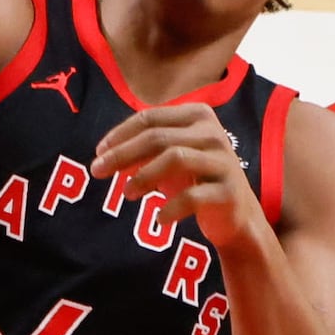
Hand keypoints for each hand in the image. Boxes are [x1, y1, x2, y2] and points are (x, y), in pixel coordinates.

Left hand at [95, 104, 261, 255]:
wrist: (236, 216)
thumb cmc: (196, 180)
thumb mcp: (168, 159)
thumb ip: (142, 151)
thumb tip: (104, 155)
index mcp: (197, 115)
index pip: (150, 118)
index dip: (120, 134)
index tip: (99, 152)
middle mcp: (213, 132)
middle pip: (158, 137)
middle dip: (123, 154)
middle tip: (97, 171)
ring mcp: (223, 161)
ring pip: (175, 158)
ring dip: (144, 176)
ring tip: (127, 193)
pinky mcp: (228, 191)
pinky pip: (193, 196)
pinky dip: (171, 207)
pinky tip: (159, 218)